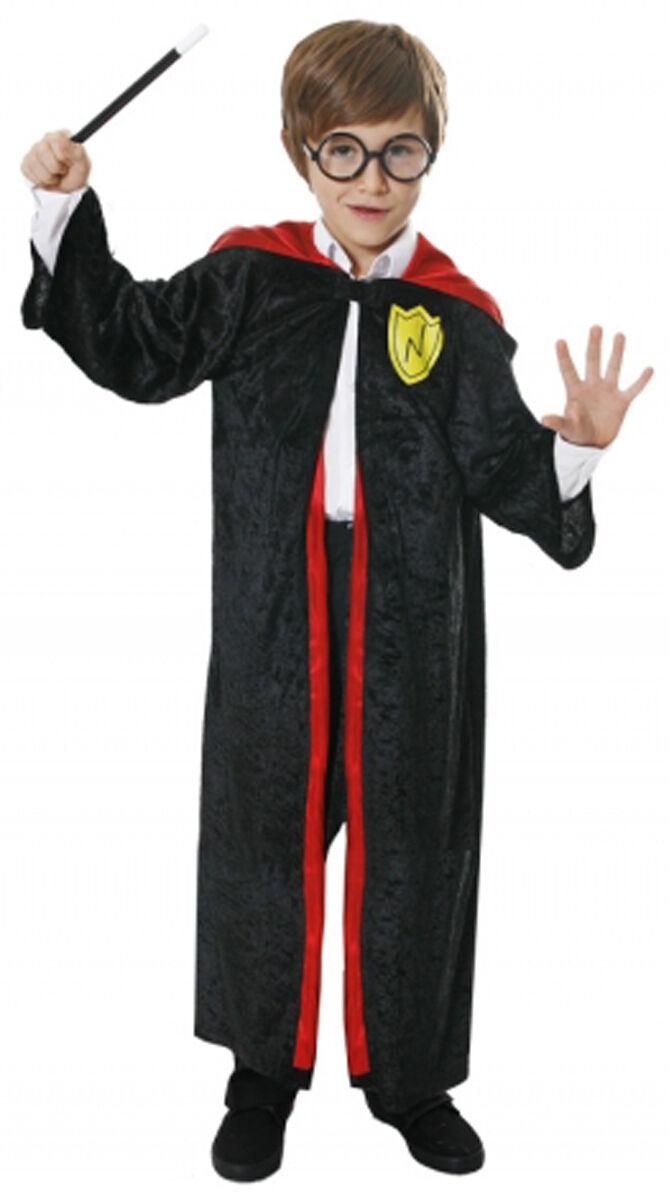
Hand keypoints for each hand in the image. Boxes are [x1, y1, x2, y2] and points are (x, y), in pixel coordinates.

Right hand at [20, 129, 90, 193]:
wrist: (69, 189)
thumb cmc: (76, 173)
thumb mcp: (83, 164)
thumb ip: (77, 151)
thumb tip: (63, 141)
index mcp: (61, 136)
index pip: (56, 140)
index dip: (63, 156)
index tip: (68, 162)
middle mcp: (46, 140)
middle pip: (43, 152)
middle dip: (56, 168)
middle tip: (63, 170)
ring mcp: (34, 150)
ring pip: (36, 166)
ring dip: (49, 177)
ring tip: (56, 175)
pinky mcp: (27, 163)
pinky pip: (29, 173)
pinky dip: (41, 181)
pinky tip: (48, 178)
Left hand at [541, 326, 653, 447]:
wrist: (592, 444)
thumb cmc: (576, 434)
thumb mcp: (566, 428)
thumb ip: (558, 422)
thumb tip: (544, 419)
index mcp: (575, 391)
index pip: (568, 370)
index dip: (564, 357)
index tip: (559, 341)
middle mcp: (592, 387)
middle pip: (593, 361)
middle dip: (594, 345)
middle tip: (596, 327)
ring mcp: (608, 392)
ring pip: (613, 368)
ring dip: (617, 352)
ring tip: (619, 335)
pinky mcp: (621, 402)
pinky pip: (634, 389)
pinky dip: (642, 380)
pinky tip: (649, 369)